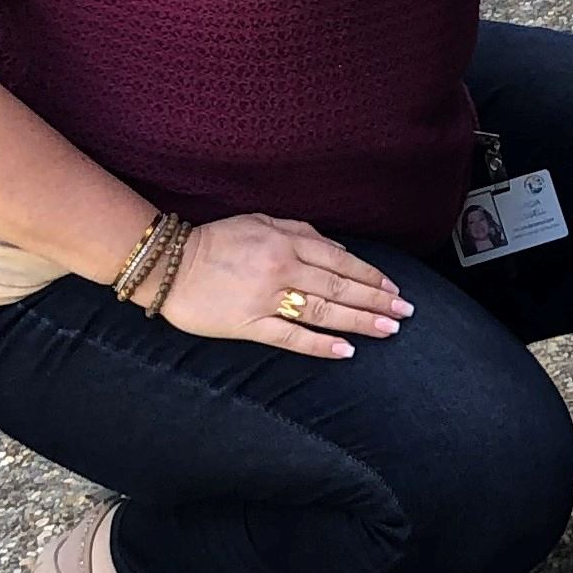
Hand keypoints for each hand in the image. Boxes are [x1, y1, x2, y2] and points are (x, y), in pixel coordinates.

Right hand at [158, 215, 413, 360]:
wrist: (167, 265)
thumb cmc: (216, 240)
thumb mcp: (260, 221)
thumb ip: (300, 232)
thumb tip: (338, 249)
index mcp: (286, 241)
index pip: (341, 260)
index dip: (370, 276)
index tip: (393, 288)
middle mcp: (282, 268)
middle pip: (339, 286)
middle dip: (376, 300)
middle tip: (405, 312)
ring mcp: (266, 298)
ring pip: (323, 310)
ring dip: (360, 321)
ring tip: (389, 330)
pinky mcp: (248, 324)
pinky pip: (291, 336)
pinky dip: (320, 344)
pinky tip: (345, 351)